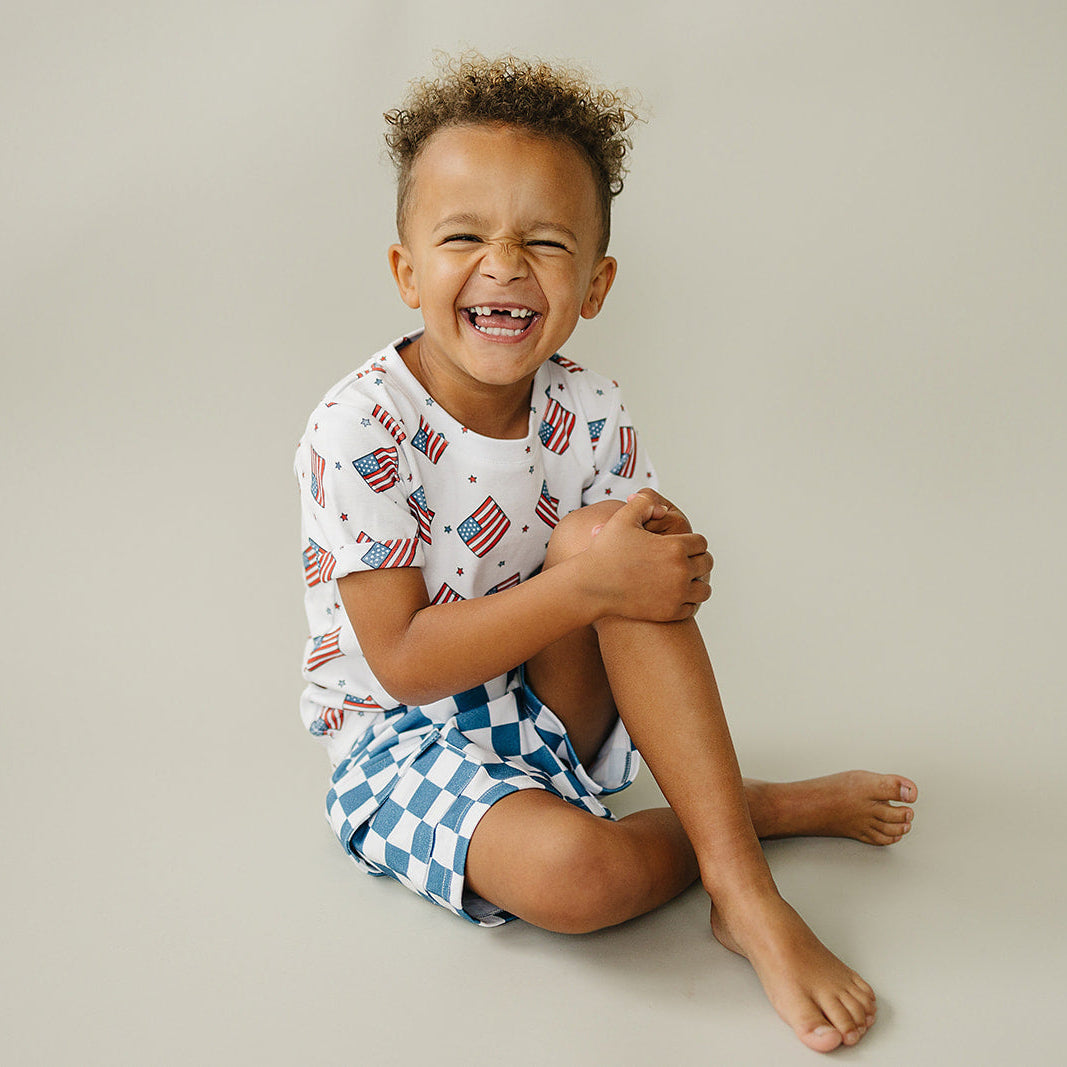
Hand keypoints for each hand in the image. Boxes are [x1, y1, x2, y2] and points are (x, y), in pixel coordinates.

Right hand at [583, 493, 712, 621]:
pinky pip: (691, 607)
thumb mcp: (622, 519)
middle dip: (698, 560)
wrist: (592, 587)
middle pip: (706, 563)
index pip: (701, 543)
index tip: (685, 544)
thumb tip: (662, 508)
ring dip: (697, 582)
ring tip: (687, 579)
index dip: (693, 542)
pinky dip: (687, 602)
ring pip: (704, 589)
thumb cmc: (605, 552)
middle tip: (689, 560)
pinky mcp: (670, 612)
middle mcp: (681, 571)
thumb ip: (644, 503)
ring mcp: (677, 595)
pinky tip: (676, 595)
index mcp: (675, 547)